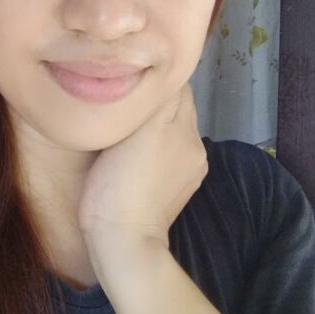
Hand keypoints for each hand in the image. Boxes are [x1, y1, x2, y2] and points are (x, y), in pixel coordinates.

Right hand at [77, 83, 207, 251]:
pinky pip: (173, 153)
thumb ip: (155, 99)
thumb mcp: (133, 130)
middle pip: (179, 107)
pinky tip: (140, 156)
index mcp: (185, 126)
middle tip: (127, 99)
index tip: (132, 78)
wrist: (123, 238)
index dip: (155, 79)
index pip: (178, 85)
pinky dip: (160, 147)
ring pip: (175, 129)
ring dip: (158, 124)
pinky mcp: (183, 188)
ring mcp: (192, 169)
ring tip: (131, 128)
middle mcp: (196, 143)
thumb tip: (165, 75)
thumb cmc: (119, 181)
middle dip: (157, 101)